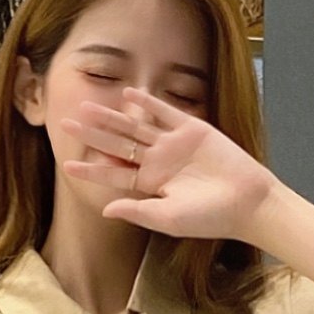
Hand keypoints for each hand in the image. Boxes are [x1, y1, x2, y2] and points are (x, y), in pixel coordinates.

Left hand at [75, 86, 276, 244]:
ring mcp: (174, 144)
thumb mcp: (168, 219)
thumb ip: (137, 212)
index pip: (114, 175)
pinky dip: (148, 103)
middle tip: (65, 123)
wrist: (248, 201)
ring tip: (87, 107)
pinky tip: (129, 94)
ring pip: (136, 127)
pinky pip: (165, 113)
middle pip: (118, 145)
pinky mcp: (193, 129)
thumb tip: (105, 211)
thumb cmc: (210, 217)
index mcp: (150, 185)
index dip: (91, 168)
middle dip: (92, 135)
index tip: (67, 164)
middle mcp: (158, 162)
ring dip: (112, 117)